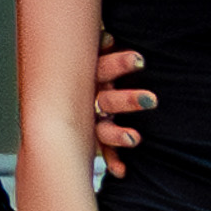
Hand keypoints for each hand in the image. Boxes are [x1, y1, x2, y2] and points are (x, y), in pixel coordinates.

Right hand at [91, 34, 152, 162]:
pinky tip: (121, 171)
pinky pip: (102, 149)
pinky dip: (112, 159)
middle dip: (128, 100)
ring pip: (102, 127)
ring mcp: (89, 118)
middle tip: (151, 100)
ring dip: (119, 134)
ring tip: (135, 139)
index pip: (104, 67)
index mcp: (90, 76)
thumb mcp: (92, 55)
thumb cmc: (88, 66)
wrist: (59, 84)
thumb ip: (99, 46)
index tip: (140, 60)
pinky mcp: (91, 135)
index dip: (119, 63)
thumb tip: (106, 38)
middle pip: (107, 99)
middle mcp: (88, 98)